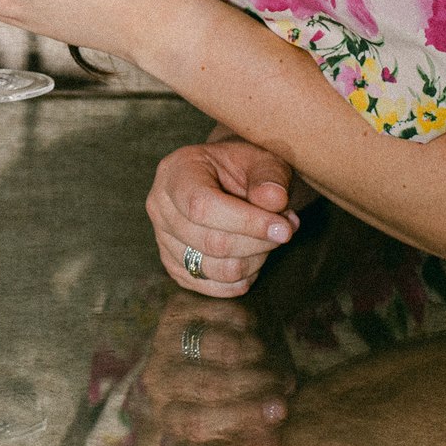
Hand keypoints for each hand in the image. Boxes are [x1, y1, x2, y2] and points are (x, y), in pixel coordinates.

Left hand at [138, 289, 293, 445]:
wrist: (227, 327)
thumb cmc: (237, 379)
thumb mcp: (248, 407)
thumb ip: (256, 428)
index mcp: (170, 415)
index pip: (198, 423)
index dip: (242, 417)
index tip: (280, 409)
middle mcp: (158, 379)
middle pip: (207, 386)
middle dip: (252, 384)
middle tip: (281, 383)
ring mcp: (163, 341)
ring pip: (211, 347)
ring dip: (248, 350)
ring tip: (264, 353)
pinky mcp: (175, 308)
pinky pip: (214, 315)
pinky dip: (241, 321)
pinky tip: (252, 326)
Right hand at [147, 138, 298, 297]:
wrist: (224, 178)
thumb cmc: (242, 167)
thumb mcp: (260, 159)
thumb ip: (269, 177)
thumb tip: (274, 201)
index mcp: (176, 172)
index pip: (202, 206)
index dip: (246, 222)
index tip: (284, 229)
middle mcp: (161, 207)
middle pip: (211, 243)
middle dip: (258, 242)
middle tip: (285, 229)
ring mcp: (163, 239)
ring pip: (215, 269)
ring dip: (255, 261)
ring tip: (268, 239)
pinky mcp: (174, 266)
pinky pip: (213, 287)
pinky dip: (242, 278)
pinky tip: (253, 255)